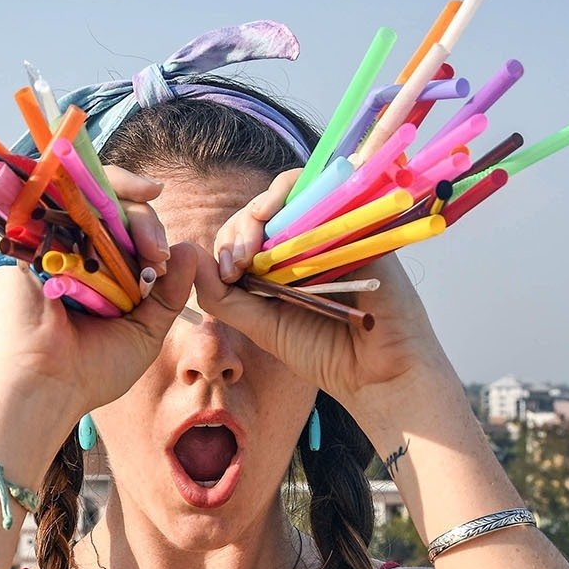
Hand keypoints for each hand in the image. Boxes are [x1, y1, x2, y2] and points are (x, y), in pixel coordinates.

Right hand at [0, 166, 195, 420]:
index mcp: (97, 273)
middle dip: (145, 223)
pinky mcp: (23, 232)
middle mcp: (71, 252)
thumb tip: (190, 249)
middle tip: (158, 254)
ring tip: (148, 248)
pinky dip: (82, 186)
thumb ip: (169, 293)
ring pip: (88, 195)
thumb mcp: (146, 331)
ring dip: (126, 211)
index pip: (124, 230)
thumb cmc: (92, 370)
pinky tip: (105, 206)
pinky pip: (52, 191)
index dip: (149, 230)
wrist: (48, 386)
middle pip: (111, 208)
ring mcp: (47, 240)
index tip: (168, 254)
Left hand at [195, 170, 456, 415]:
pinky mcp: (364, 226)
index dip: (232, 240)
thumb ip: (224, 298)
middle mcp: (310, 241)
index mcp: (284, 262)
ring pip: (296, 194)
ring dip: (268, 208)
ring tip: (255, 248)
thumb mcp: (262, 326)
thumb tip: (190, 256)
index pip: (248, 231)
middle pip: (269, 208)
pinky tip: (288, 220)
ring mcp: (337, 231)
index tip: (229, 272)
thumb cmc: (323, 354)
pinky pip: (334, 193)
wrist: (377, 375)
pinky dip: (307, 195)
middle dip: (244, 226)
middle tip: (238, 263)